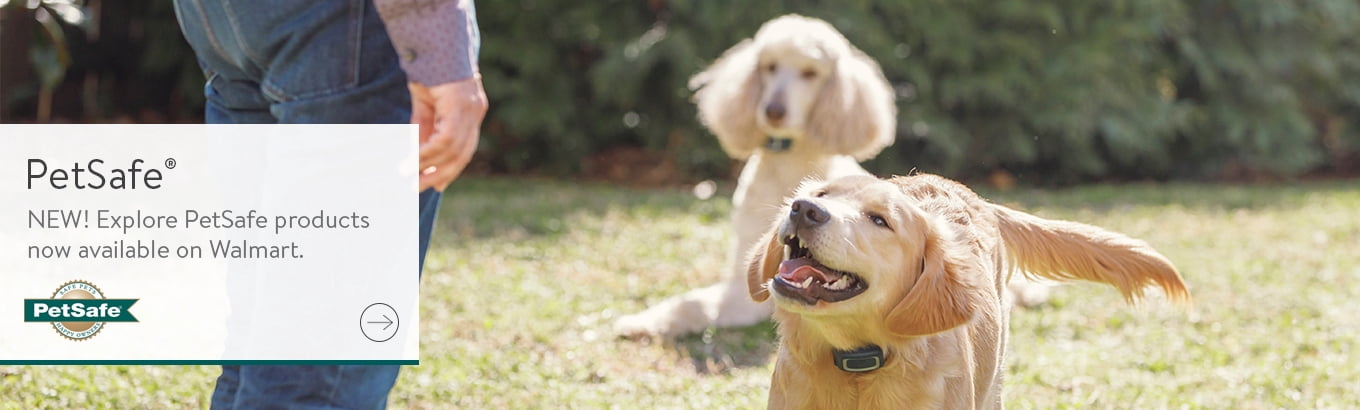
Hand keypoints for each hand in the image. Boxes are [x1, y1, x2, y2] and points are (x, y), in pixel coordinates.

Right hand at [410, 74, 487, 190]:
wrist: (432, 42)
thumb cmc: (428, 70)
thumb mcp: (425, 104)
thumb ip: (423, 127)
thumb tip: (415, 152)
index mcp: (472, 112)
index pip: (465, 149)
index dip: (451, 169)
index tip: (437, 186)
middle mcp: (476, 111)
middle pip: (463, 154)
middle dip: (441, 174)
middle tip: (418, 188)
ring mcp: (472, 108)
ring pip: (453, 149)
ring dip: (428, 166)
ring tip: (407, 177)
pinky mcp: (461, 105)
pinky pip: (445, 139)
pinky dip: (426, 153)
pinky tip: (410, 160)